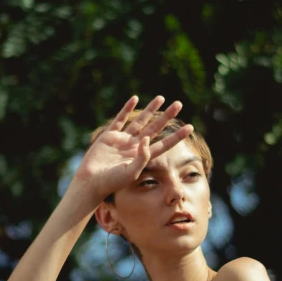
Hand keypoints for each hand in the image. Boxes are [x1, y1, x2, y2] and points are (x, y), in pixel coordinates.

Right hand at [73, 95, 193, 201]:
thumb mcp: (131, 172)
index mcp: (143, 157)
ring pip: (140, 121)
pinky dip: (127, 109)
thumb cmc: (112, 182)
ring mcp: (122, 140)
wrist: (91, 182)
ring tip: (161, 98)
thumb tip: (147, 138)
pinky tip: (135, 99)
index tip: (190, 127)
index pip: (164, 144)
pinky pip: (120, 120)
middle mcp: (135, 147)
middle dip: (167, 116)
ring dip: (150, 109)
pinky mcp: (109, 136)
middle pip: (155, 128)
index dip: (177, 136)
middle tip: (179, 104)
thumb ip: (142, 157)